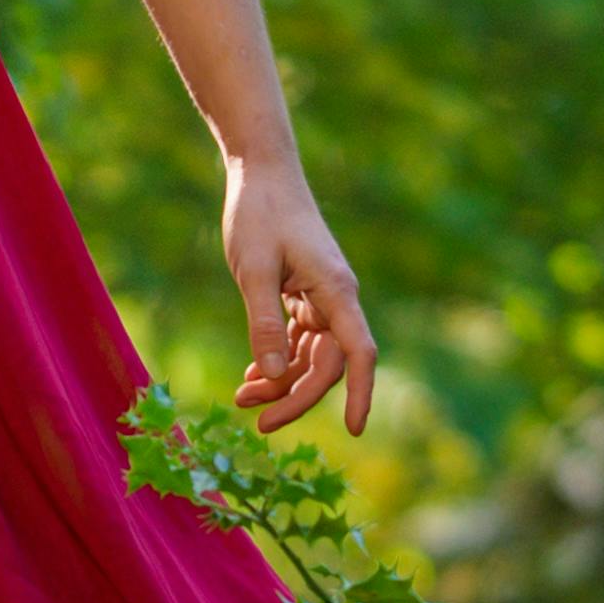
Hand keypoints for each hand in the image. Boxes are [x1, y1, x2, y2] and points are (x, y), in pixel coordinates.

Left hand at [222, 154, 376, 435]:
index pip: (359, 353)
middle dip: (296, 397)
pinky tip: (252, 375)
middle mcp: (336, 298)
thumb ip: (263, 321)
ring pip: (310, 356)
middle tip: (259, 423)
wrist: (261, 172)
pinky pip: (297, 339)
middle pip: (327, 364)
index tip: (355, 430)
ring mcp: (321, 296)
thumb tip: (272, 375)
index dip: (362, 393)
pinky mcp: (303, 293)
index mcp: (335, 291)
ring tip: (242, 399)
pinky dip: (277, 359)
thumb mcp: (253, 269)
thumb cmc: (259, 213)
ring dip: (281, 381)